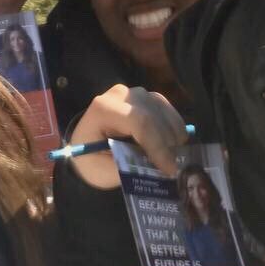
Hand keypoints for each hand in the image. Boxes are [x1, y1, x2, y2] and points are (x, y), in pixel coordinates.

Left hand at [68, 84, 188, 188]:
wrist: (89, 145)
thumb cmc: (92, 160)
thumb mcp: (103, 172)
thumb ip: (128, 169)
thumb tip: (156, 170)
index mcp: (103, 109)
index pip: (138, 121)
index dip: (157, 145)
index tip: (169, 169)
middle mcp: (121, 94)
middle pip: (155, 116)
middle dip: (167, 144)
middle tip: (172, 169)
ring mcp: (136, 93)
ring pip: (165, 113)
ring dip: (173, 137)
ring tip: (170, 160)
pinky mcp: (148, 98)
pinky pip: (169, 112)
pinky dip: (175, 130)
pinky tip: (171, 147)